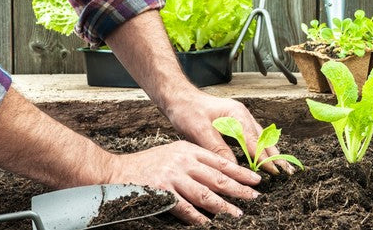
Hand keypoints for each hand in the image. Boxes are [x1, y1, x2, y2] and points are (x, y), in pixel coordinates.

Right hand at [109, 140, 260, 223]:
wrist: (117, 171)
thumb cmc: (148, 164)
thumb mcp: (174, 153)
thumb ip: (195, 161)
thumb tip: (220, 175)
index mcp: (188, 150)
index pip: (220, 161)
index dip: (240, 171)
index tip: (255, 180)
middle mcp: (183, 161)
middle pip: (217, 177)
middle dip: (239, 188)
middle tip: (254, 197)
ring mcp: (173, 176)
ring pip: (205, 193)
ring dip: (223, 205)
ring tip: (237, 213)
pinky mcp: (162, 191)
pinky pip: (184, 208)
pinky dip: (198, 217)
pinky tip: (208, 223)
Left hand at [167, 93, 294, 174]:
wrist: (179, 98)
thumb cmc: (187, 110)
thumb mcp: (199, 130)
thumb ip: (217, 148)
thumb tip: (233, 167)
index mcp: (237, 114)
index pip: (254, 141)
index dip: (264, 158)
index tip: (274, 171)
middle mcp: (242, 115)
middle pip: (263, 138)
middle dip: (275, 155)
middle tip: (287, 171)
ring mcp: (240, 118)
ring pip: (261, 138)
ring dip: (270, 152)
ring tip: (282, 167)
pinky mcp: (235, 123)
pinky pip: (252, 137)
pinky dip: (260, 148)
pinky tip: (265, 157)